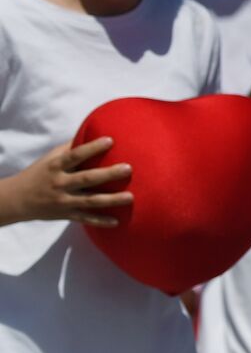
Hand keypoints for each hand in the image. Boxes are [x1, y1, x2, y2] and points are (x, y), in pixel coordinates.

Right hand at [0, 137, 132, 227]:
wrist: (17, 199)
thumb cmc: (40, 173)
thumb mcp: (50, 158)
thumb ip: (69, 148)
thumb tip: (91, 131)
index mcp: (56, 166)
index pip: (75, 155)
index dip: (92, 148)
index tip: (110, 140)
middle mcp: (60, 183)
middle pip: (87, 178)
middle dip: (108, 174)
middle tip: (128, 168)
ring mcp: (63, 201)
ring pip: (90, 201)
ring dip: (111, 200)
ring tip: (131, 196)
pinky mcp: (66, 214)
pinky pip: (86, 218)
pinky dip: (100, 221)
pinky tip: (117, 221)